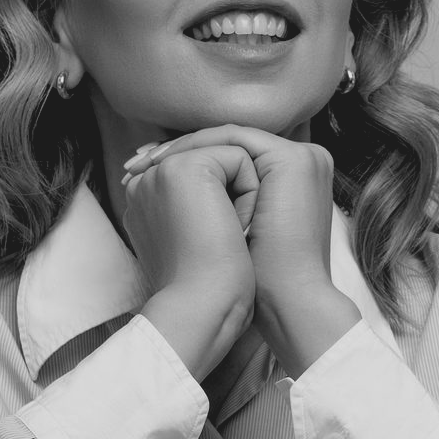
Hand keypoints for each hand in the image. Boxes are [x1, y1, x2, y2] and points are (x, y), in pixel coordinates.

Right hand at [122, 143, 257, 380]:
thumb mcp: (199, 237)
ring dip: (242, 196)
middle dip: (234, 195)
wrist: (206, 305)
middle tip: (226, 239)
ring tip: (232, 235)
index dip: (227, 192)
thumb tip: (224, 191)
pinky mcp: (188, 166)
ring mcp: (164, 169)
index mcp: (144, 198)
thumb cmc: (207, 285)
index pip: (199, 170)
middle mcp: (147, 179)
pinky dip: (249, 193)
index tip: (227, 234)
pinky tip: (236, 227)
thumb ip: (200, 206)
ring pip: (230, 159)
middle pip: (217, 161)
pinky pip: (239, 159)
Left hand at [125, 125, 361, 377]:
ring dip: (187, 148)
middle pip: (229, 145)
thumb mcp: (229, 232)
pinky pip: (239, 140)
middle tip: (136, 162)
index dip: (187, 161)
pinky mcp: (294, 160)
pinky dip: (204, 148)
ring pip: (231, 139)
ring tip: (148, 163)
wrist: (283, 298)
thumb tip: (165, 190)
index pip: (233, 158)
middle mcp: (302, 163)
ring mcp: (302, 158)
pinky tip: (170, 162)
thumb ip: (213, 203)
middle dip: (180, 150)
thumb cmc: (252, 278)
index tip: (142, 171)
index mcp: (292, 180)